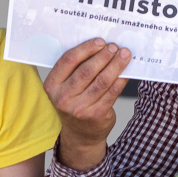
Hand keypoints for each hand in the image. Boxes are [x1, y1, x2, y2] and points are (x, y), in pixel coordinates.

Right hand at [45, 38, 131, 171]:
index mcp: (52, 85)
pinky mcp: (96, 115)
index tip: (100, 42)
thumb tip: (100, 47)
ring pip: (102, 81)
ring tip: (124, 55)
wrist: (80, 134)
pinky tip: (126, 72)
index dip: (86, 49)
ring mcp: (79, 108)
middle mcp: (63, 98)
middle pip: (86, 70)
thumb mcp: (66, 87)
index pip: (68, 61)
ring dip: (115, 65)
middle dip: (103, 56)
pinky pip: (112, 92)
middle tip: (114, 47)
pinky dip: (121, 80)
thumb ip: (75, 69)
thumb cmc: (74, 103)